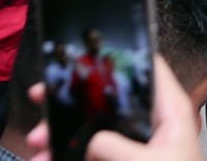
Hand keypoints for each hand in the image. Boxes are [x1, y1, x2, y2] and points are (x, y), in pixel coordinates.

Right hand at [27, 56, 203, 160]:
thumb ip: (116, 147)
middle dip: (73, 103)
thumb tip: (91, 139)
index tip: (84, 56)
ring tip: (37, 145)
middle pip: (111, 100)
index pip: (149, 70)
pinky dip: (69, 155)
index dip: (120, 58)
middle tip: (42, 101)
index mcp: (170, 113)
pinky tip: (47, 160)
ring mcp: (138, 146)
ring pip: (95, 129)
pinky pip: (93, 154)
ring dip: (63, 135)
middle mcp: (154, 125)